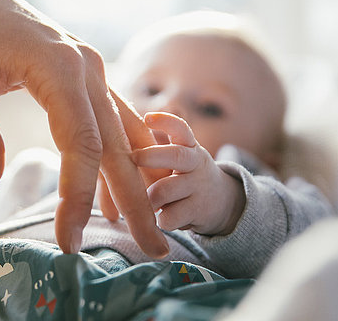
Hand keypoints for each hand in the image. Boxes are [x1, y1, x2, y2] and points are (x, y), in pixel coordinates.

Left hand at [0, 0, 167, 256]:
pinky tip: (124, 185)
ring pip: (124, 133)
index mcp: (59, 67)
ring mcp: (91, 70)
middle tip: (154, 249)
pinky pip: (114, 120)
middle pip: (118, 144)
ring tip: (147, 225)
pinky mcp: (85, 75)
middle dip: (136, 200)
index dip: (78, 197)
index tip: (68, 241)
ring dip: (138, 180)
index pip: (80, 144)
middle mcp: (87, 68)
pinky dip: (124, 155)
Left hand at [131, 112, 245, 235]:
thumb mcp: (178, 158)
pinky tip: (163, 217)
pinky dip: (160, 219)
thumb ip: (154, 152)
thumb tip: (114, 147)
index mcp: (189, 146)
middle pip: (176, 156)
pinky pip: (169, 216)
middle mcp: (196, 163)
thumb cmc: (184, 175)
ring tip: (148, 202)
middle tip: (134, 157)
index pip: (181, 128)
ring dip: (149, 197)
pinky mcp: (199, 210)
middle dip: (152, 156)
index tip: (147, 117)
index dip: (165, 121)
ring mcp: (199, 187)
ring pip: (165, 190)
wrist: (223, 202)